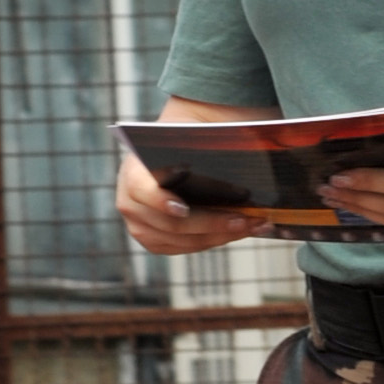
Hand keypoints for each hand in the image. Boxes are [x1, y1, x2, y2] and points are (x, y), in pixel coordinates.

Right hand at [116, 145, 263, 256]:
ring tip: (254, 225)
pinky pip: (186, 247)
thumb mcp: (191, 135)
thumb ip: (208, 145)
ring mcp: (139, 226)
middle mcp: (129, 202)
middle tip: (245, 219)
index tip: (183, 209)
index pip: (142, 190)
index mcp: (132, 171)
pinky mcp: (154, 240)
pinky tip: (239, 230)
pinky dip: (214, 239)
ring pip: (183, 240)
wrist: (171, 148)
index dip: (161, 202)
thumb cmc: (184, 139)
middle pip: (171, 224)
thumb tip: (249, 155)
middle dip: (212, 223)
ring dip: (221, 235)